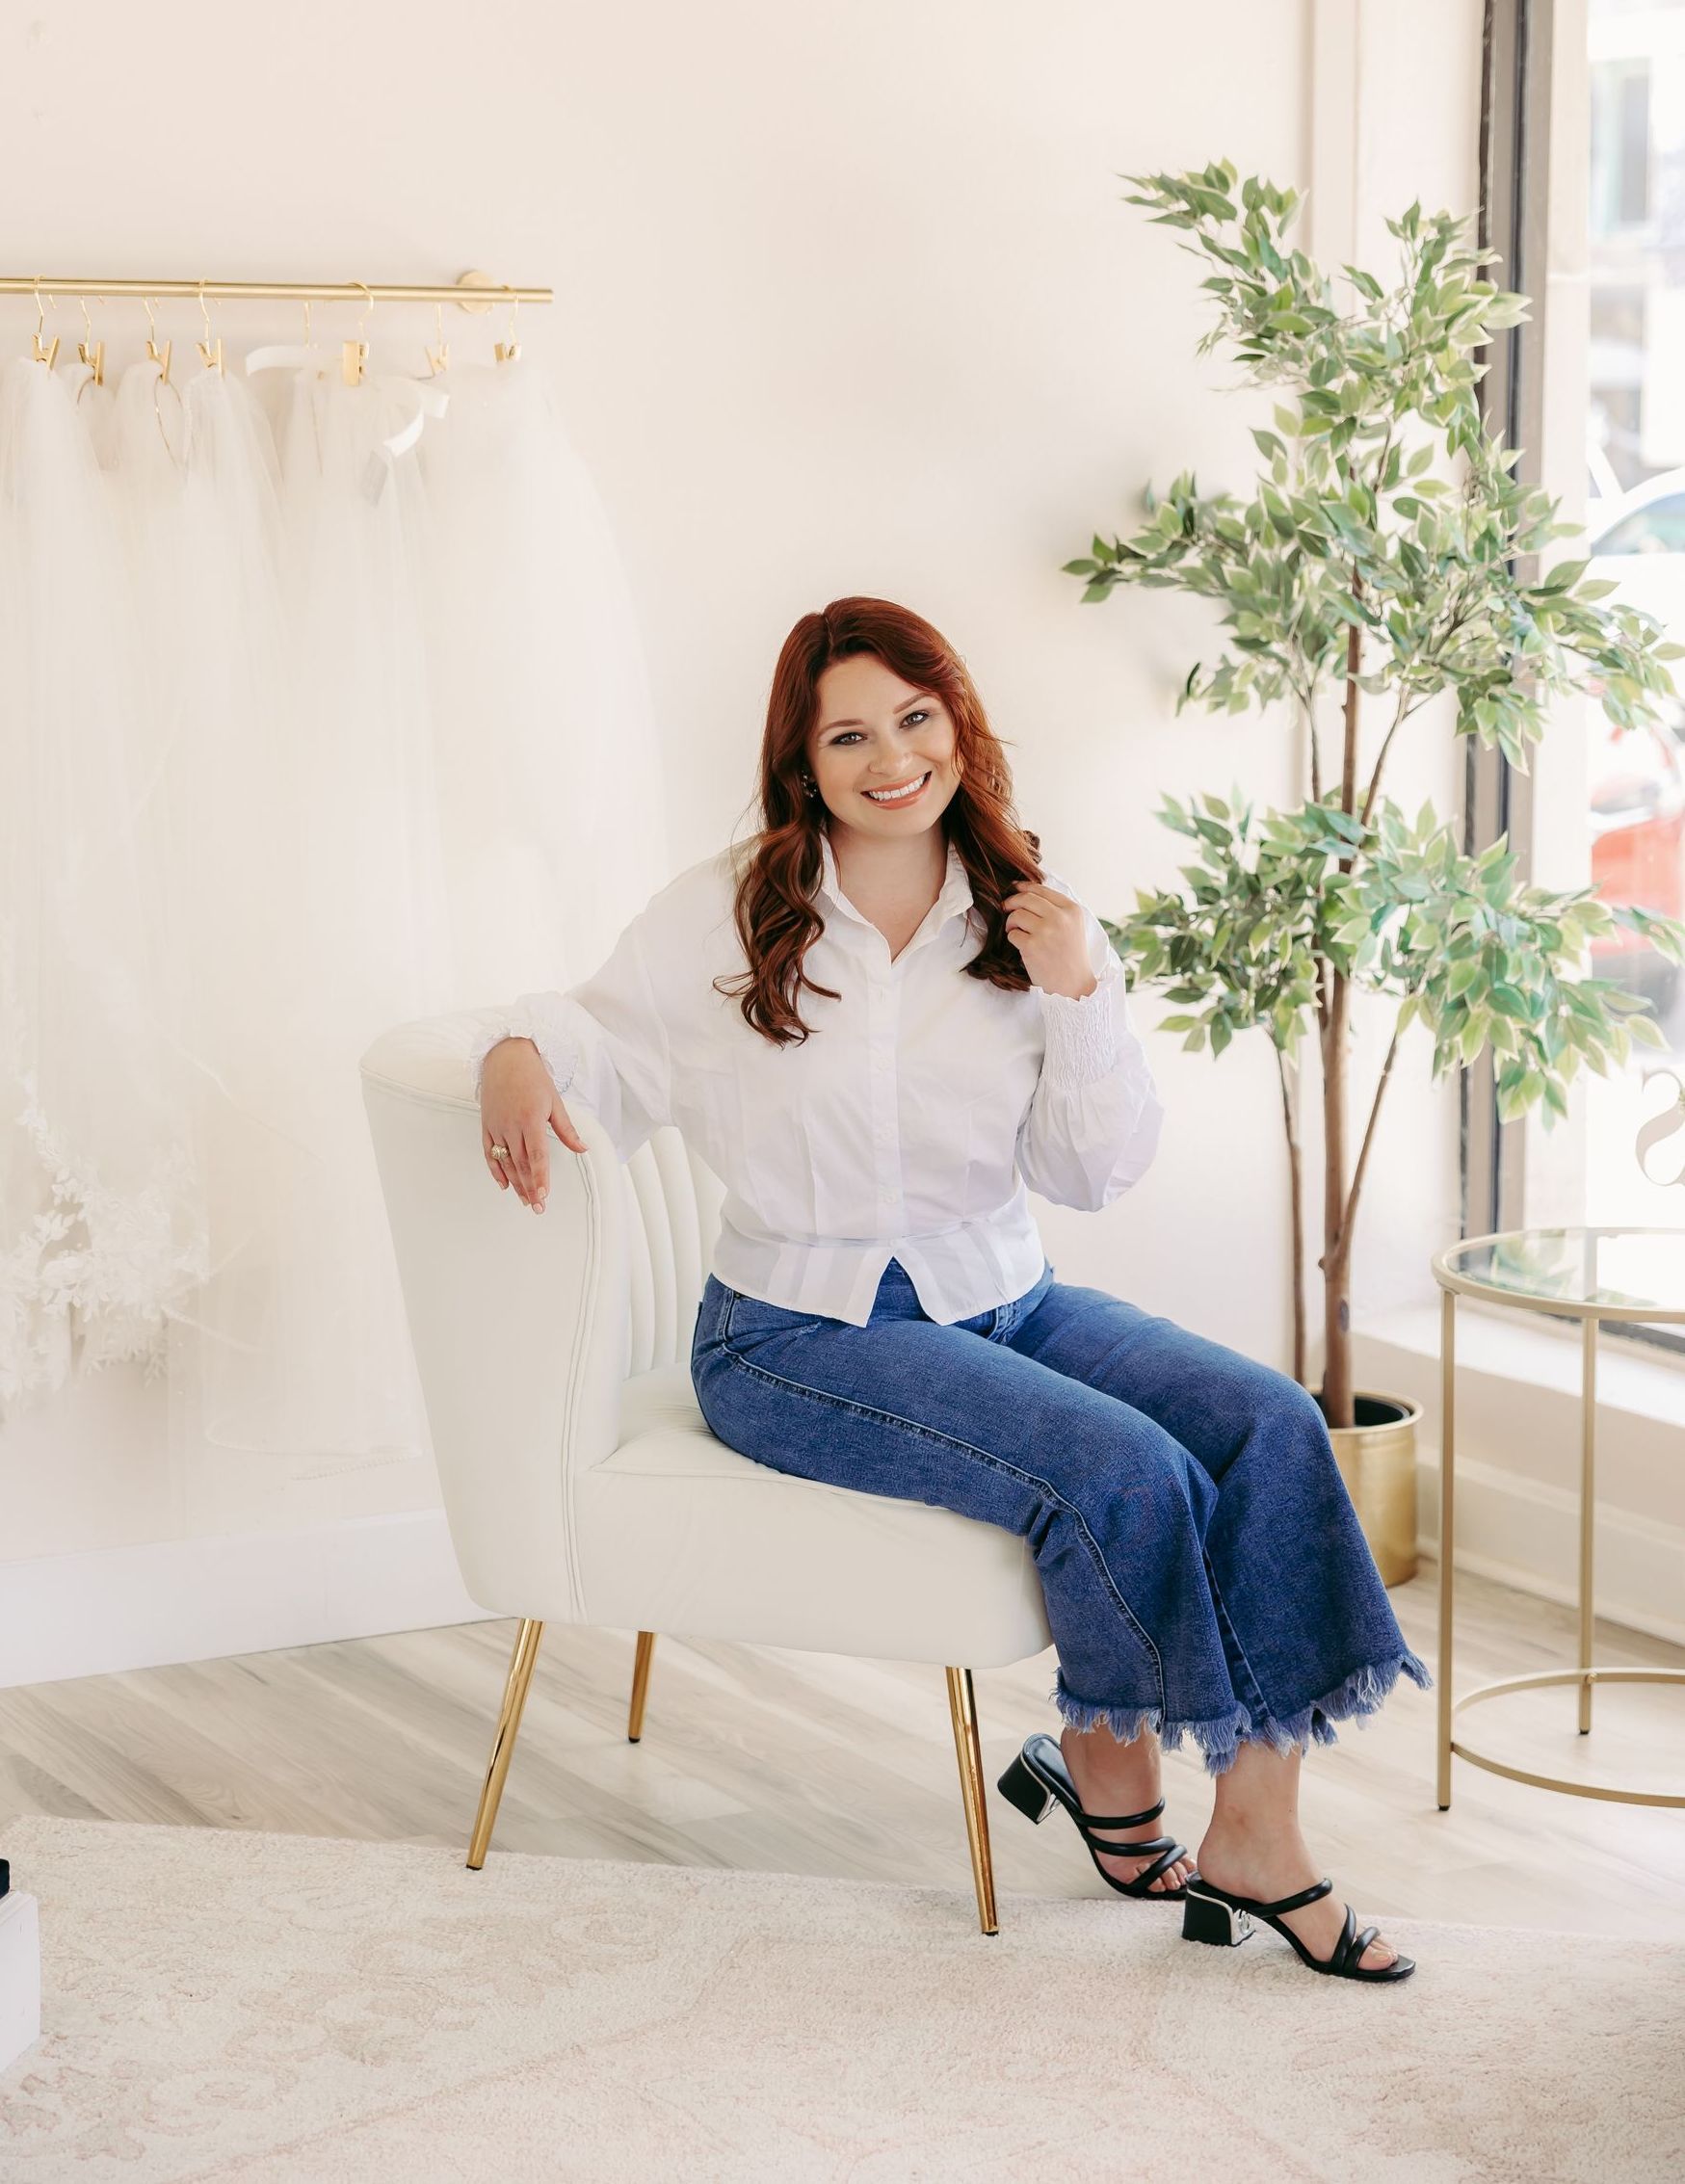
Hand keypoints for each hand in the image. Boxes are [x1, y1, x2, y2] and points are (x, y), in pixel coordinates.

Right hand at [480, 1038, 586, 1212]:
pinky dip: (496, 1170)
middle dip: (530, 1188)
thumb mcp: (555, 1102)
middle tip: (538, 1207)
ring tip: (526, 1200)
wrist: (506, 1058)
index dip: (540, 1177)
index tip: (543, 1195)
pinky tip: (504, 1185)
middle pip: (521, 1164)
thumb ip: (567, 1129)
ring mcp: (496, 1126)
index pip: (537, 1155)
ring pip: (505, 1162)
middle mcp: (511, 1125)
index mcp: (530, 1119)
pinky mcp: (486, 1126)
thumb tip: (582, 1148)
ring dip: (516, 1184)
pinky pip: (490, 1153)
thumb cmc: (533, 1077)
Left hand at [1002, 882, 1096, 1000]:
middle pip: (1026, 899)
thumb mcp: (1072, 926)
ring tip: (1016, 931)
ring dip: (1011, 922)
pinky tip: (1022, 945)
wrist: (1074, 984)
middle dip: (1012, 901)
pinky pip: (1013, 934)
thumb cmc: (1070, 956)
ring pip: (1017, 915)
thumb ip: (1056, 909)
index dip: (1024, 887)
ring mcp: (1046, 931)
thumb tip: (1026, 893)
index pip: (1041, 890)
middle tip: (1005, 907)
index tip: (1014, 889)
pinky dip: (1013, 938)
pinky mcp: (1032, 946)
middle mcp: (1060, 918)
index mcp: (1071, 910)